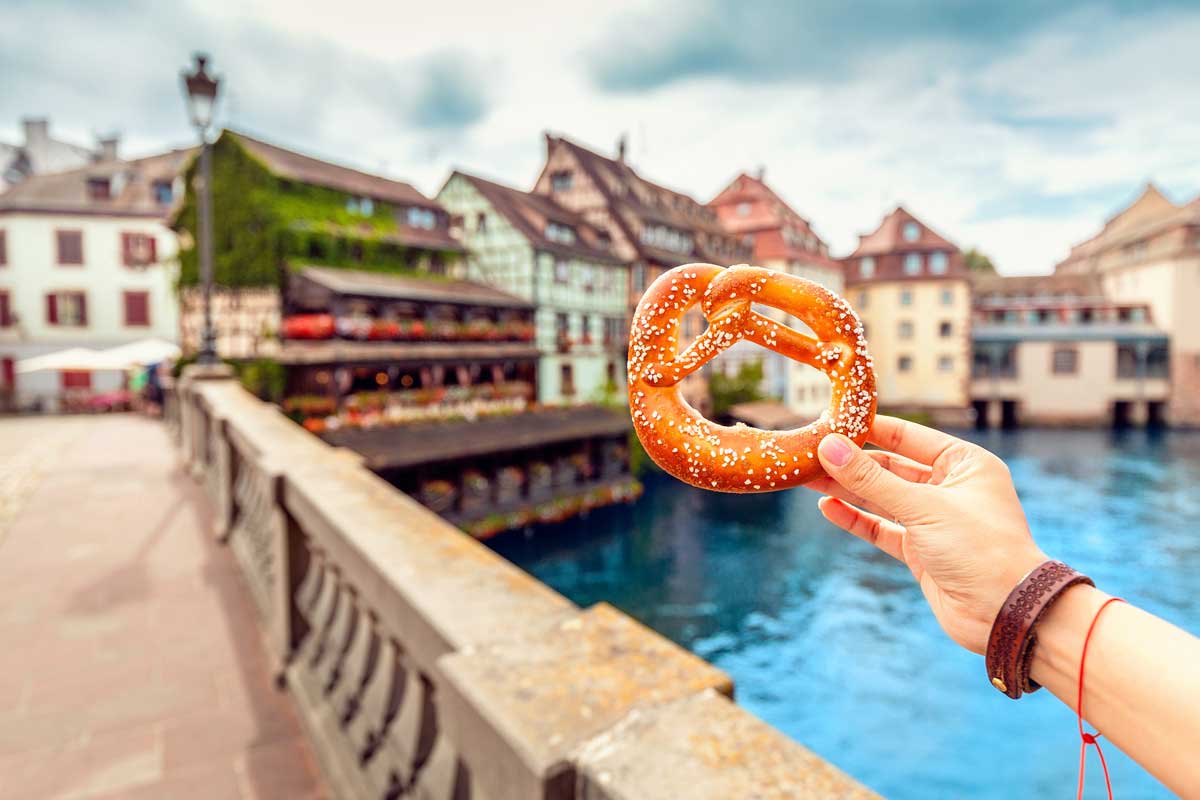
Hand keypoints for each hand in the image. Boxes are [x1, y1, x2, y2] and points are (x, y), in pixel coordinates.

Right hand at [805, 416, 1046, 653]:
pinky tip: (828, 507)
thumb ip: (872, 479)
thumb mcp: (923, 506)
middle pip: (891, 467)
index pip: (909, 436)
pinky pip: (882, 528)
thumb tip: (829, 448)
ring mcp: (934, 520)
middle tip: (811, 452)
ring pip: (882, 498)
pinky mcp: (921, 551)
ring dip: (848, 489)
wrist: (1006, 613)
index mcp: (965, 464)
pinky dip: (856, 518)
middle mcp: (950, 488)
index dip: (869, 429)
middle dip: (851, 462)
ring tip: (808, 478)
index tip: (832, 421)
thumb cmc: (980, 549)